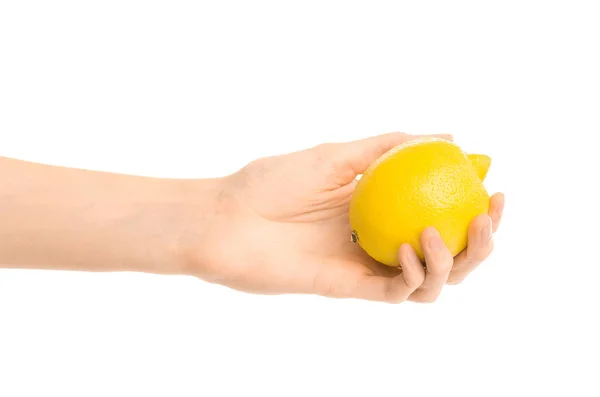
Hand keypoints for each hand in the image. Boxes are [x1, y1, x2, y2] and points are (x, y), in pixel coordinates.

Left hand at [186, 132, 503, 302]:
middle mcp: (379, 236)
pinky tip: (409, 248)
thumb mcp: (336, 155)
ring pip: (432, 278)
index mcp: (379, 205)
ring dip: (455, 261)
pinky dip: (415, 274)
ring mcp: (367, 264)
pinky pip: (398, 292)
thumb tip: (445, 134)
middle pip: (447, 248)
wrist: (227, 220)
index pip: (439, 208)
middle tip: (489, 215)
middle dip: (481, 239)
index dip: (473, 201)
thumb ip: (387, 146)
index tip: (493, 184)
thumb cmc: (271, 183)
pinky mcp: (351, 288)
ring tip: (444, 233)